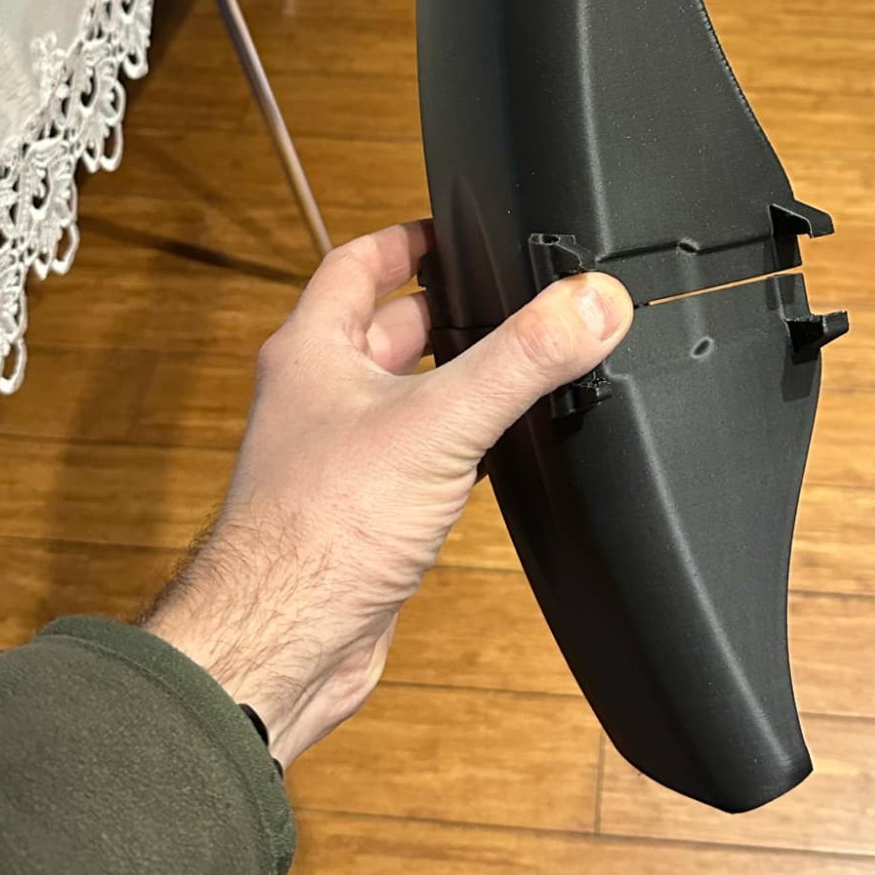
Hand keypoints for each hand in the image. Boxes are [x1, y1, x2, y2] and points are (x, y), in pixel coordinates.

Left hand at [142, 220, 631, 766]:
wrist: (283, 645)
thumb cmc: (317, 532)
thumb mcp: (438, 424)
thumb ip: (520, 359)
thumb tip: (591, 302)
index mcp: (313, 352)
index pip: (358, 265)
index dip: (408, 241)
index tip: (457, 229)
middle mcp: (320, 398)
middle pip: (390, 330)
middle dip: (450, 313)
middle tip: (510, 299)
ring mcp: (340, 458)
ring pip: (408, 397)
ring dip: (458, 381)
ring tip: (521, 366)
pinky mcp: (366, 514)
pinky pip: (418, 461)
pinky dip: (459, 448)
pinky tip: (498, 457)